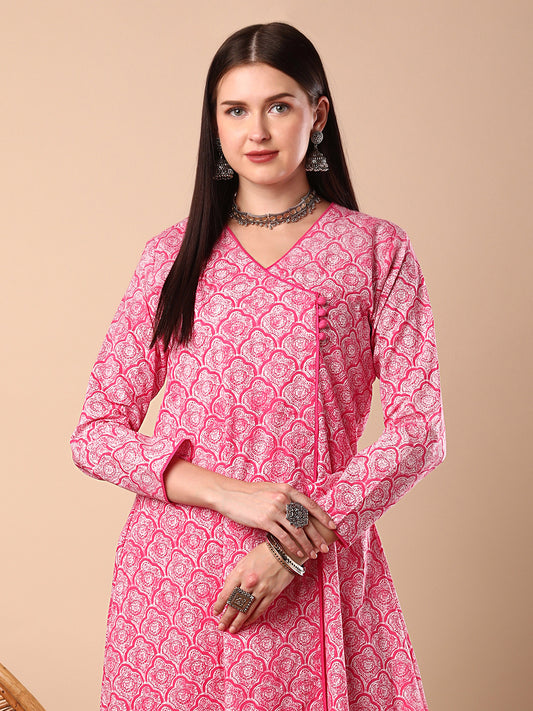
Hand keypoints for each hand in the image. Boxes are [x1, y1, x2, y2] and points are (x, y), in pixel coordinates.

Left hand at [213, 542, 293, 633]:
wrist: (284, 552)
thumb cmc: (262, 554)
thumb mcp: (244, 561)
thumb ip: (236, 576)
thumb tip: (228, 591)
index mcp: (240, 573)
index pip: (226, 594)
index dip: (219, 605)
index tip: (215, 612)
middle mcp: (249, 583)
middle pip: (235, 605)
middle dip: (227, 617)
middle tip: (221, 626)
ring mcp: (261, 590)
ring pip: (247, 610)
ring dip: (238, 621)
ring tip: (232, 629)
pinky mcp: (272, 594)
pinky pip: (260, 609)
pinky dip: (252, 618)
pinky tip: (247, 623)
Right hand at [215, 480, 335, 558]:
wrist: (230, 494)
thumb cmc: (250, 493)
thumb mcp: (271, 490)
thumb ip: (286, 497)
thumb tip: (298, 509)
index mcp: (287, 490)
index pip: (310, 505)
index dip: (323, 516)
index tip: (333, 526)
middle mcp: (284, 499)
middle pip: (306, 520)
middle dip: (317, 535)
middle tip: (325, 547)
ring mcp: (275, 509)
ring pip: (297, 530)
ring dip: (306, 544)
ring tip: (313, 554)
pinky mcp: (265, 520)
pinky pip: (283, 536)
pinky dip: (292, 546)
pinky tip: (297, 553)